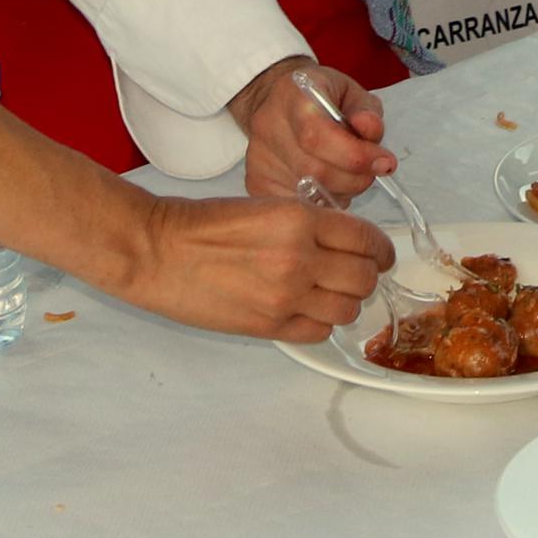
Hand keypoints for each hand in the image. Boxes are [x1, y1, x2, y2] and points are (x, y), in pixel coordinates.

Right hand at [106, 187, 391, 341]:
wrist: (156, 251)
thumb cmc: (200, 225)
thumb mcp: (266, 205)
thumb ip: (309, 223)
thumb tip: (346, 241)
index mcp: (299, 220)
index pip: (367, 240)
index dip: (381, 249)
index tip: (380, 254)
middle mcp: (299, 259)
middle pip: (364, 278)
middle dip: (366, 275)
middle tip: (355, 273)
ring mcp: (285, 297)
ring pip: (348, 309)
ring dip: (345, 302)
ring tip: (328, 293)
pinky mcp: (268, 326)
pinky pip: (318, 331)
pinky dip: (320, 323)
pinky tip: (305, 310)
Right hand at [235, 55, 391, 200]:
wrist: (280, 100)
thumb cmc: (321, 96)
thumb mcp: (351, 91)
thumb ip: (367, 111)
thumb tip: (370, 131)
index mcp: (291, 95)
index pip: (317, 135)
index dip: (355, 155)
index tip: (383, 161)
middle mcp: (268, 126)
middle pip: (314, 169)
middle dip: (354, 178)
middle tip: (372, 172)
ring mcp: (257, 157)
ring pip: (307, 192)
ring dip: (341, 192)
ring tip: (349, 176)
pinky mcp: (256, 181)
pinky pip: (296, 205)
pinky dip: (322, 204)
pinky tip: (331, 187)